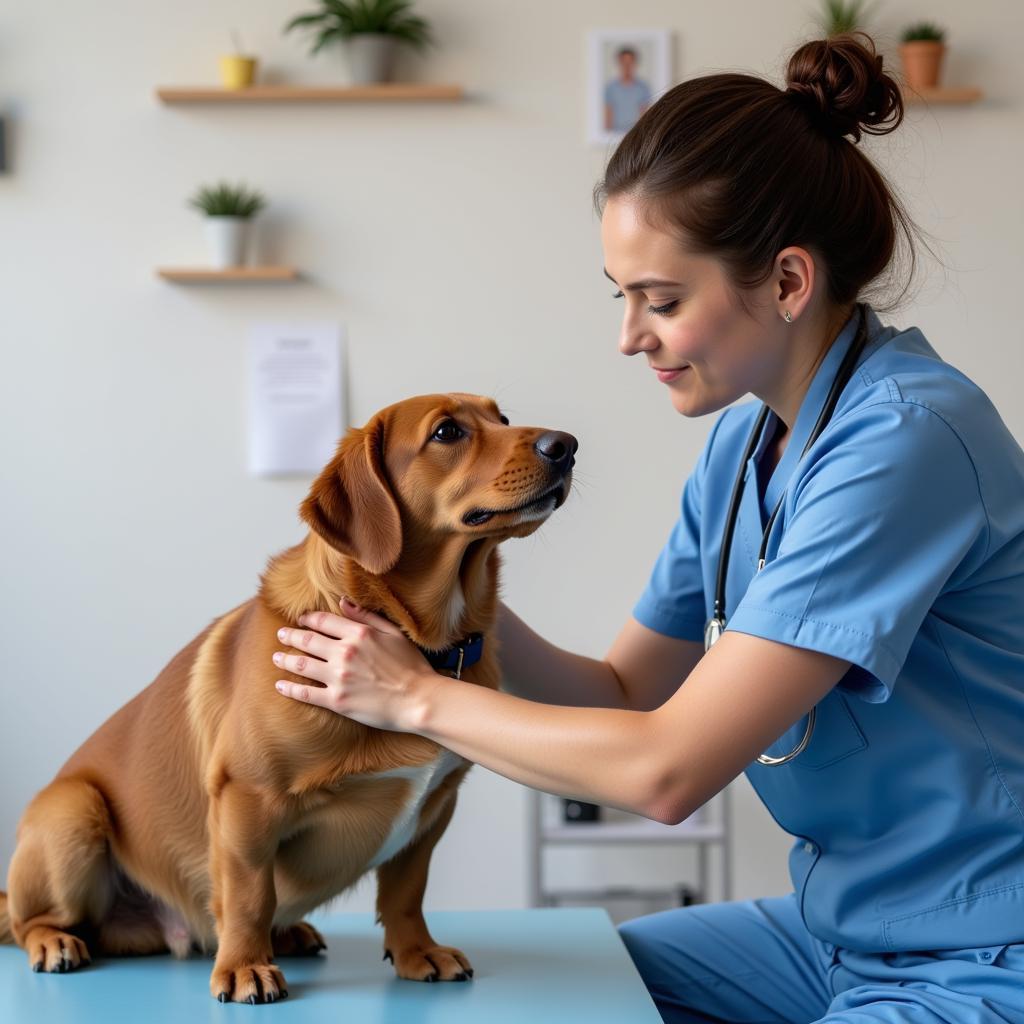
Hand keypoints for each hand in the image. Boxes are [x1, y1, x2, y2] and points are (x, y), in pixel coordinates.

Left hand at [272, 598, 436, 731]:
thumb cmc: (411, 666)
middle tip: (281, 635)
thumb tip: (343, 601)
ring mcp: (339, 677)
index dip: (308, 619)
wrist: (419, 700)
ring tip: (276, 657)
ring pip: (302, 664)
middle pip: (307, 641)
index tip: (300, 620)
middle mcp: (345, 653)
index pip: (323, 621)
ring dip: (285, 659)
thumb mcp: (393, 634)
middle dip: (290, 636)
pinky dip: (290, 688)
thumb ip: (366, 616)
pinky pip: (306, 693)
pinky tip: (281, 685)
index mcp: (359, 634)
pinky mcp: (337, 701)